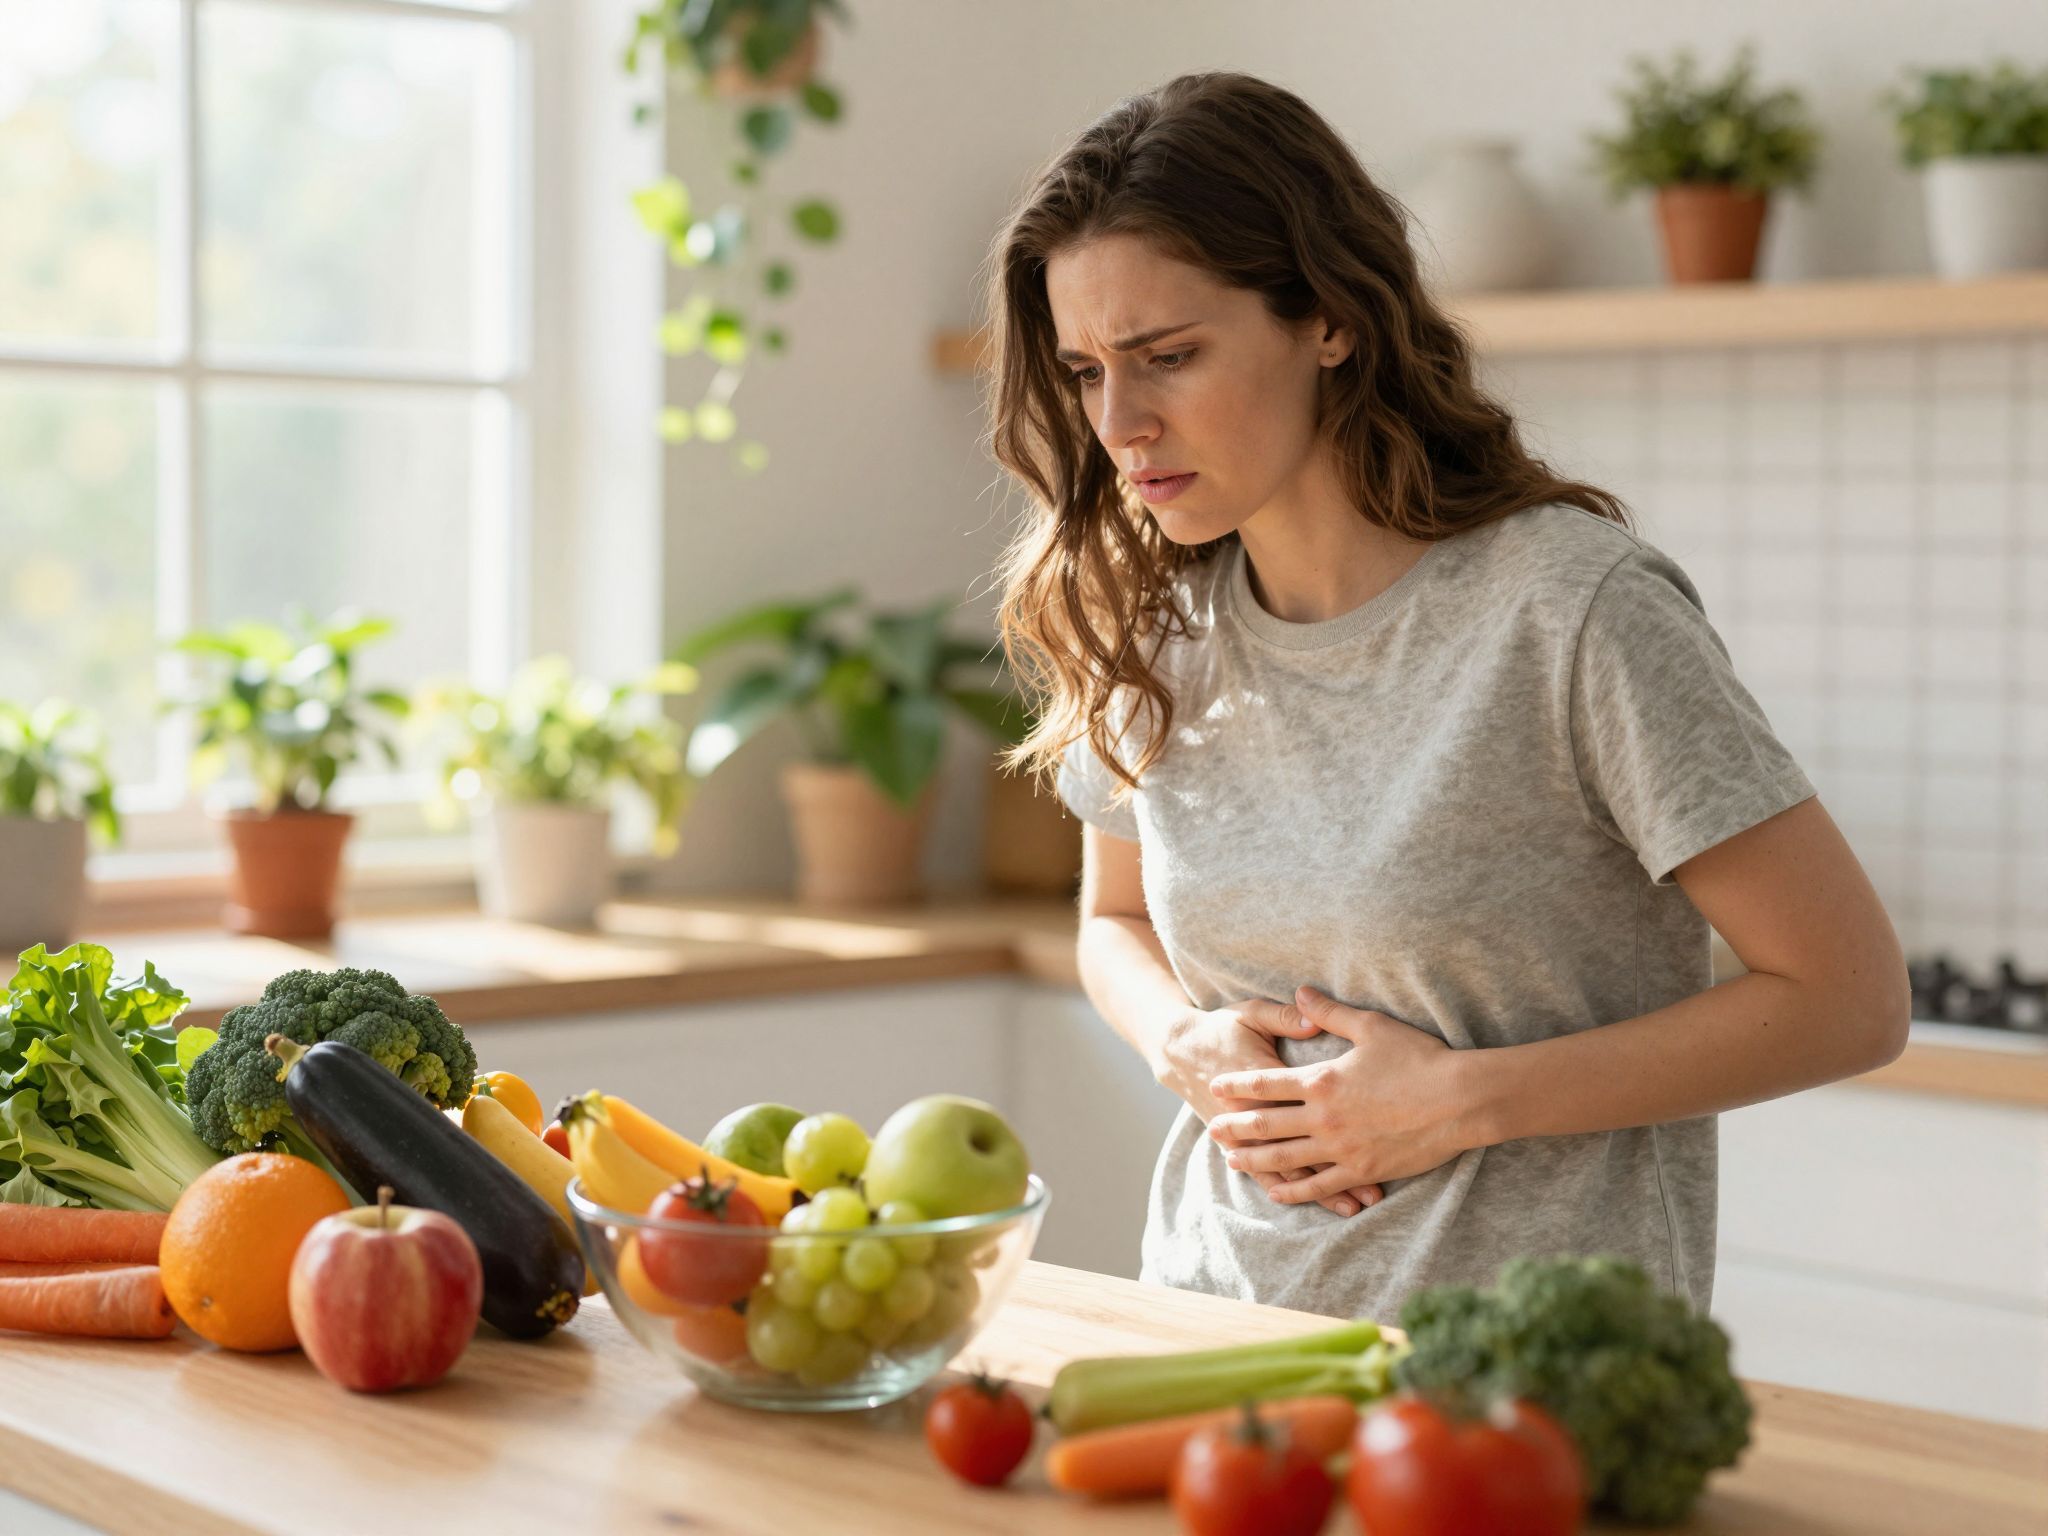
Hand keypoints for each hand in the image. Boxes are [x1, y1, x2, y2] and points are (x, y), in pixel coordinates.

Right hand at [1154, 1000, 1382, 1217]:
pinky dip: (1291, 1192)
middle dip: (1339, 1167)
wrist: (1178, 1051)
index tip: (1373, 1131)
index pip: (1303, 1101)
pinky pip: (1267, 1174)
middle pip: (1301, 1145)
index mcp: (1263, 1077)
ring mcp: (1245, 1134)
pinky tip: (1311, 1203)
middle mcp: (1255, 1112)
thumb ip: (1285, 1017)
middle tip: (1375, 1186)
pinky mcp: (1238, 1145)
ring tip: (1353, 1206)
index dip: (1338, 1118)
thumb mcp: (1252, 1013)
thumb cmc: (1222, 1029)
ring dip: (1320, 1190)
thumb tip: (1314, 1019)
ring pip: (1287, 1167)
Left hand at [1206, 986, 1471, 1205]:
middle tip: (1210, 1129)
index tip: (1216, 1086)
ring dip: (1255, 1160)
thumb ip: (1329, 1013)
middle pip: (1266, 1124)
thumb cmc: (1419, 1057)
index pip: (1266, 1083)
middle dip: (1234, 1126)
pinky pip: (1320, 1185)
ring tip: (1231, 1160)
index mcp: (1321, 1081)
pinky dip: (1296, 1190)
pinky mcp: (1362, 1170)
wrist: (1461, 1100)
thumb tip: (1299, 992)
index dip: (1238, 1085)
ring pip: (1285, 1159)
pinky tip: (1278, 1192)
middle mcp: (1323, 1118)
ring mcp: (1341, 1148)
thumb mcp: (1371, 1026)